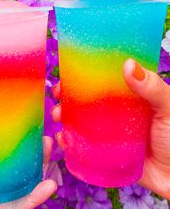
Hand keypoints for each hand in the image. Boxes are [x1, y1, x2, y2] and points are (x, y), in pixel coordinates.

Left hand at [0, 106, 56, 208]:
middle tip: (41, 130)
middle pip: (11, 159)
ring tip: (49, 148)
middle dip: (30, 145)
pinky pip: (17, 207)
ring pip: (20, 179)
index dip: (7, 125)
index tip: (22, 110)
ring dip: (38, 165)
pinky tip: (47, 187)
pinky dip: (34, 198)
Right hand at [51, 58, 169, 199]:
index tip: (68, 72)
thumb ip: (152, 87)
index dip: (83, 75)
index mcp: (127, 97)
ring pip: (80, 120)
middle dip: (67, 96)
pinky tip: (62, 139)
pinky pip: (82, 145)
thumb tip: (128, 64)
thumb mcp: (166, 107)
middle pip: (85, 100)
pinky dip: (69, 141)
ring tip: (57, 116)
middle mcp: (114, 112)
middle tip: (58, 94)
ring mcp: (107, 132)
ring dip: (64, 117)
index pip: (101, 81)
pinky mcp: (103, 151)